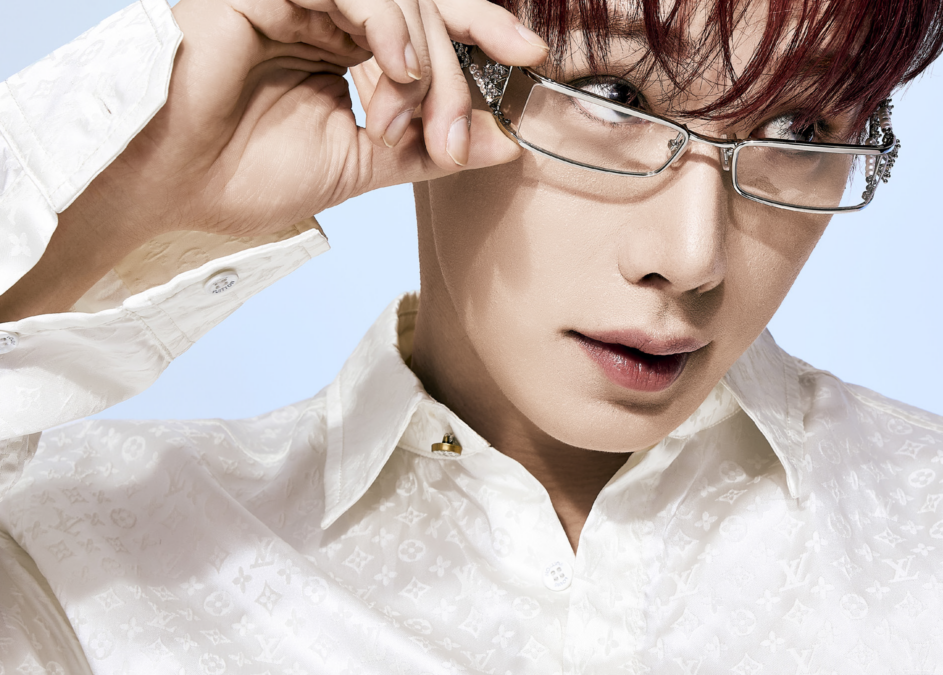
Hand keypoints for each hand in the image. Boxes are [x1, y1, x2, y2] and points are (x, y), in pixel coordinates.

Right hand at [73, 0, 547, 246]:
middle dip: (462, 59)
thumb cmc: (242, 174)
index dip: (484, 32)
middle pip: (425, 4)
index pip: (430, 23)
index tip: (530, 58)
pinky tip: (396, 70)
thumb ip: (430, 150)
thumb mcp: (361, 164)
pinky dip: (387, 22)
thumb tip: (506, 143)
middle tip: (465, 124)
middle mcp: (327, 14)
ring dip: (426, 57)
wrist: (165, 188)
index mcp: (346, 46)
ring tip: (419, 115)